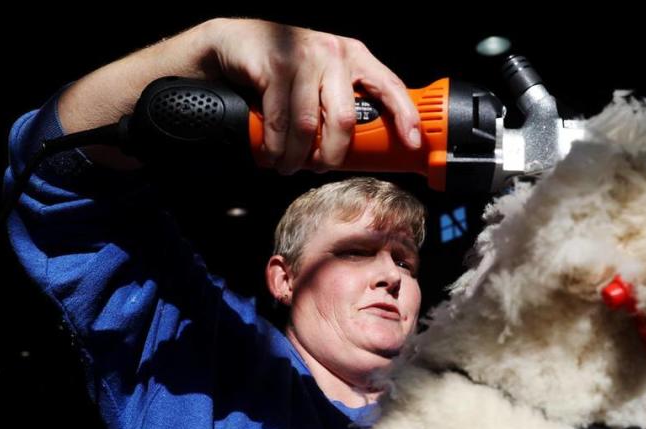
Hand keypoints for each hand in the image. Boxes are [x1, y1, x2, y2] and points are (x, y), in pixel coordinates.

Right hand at [201, 18, 421, 173]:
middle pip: (345, 118)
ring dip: (297, 156)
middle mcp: (333, 52)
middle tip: (320, 168)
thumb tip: (363, 148)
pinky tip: (272, 156)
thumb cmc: (283, 69)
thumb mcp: (321, 78)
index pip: (389, 86)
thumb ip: (341, 101)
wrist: (232, 43)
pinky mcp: (274, 63)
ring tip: (288, 166)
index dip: (404, 115)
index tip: (413, 142)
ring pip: (309, 125)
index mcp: (354, 56)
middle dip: (333, 154)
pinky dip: (275, 146)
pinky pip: (279, 120)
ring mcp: (304, 55)